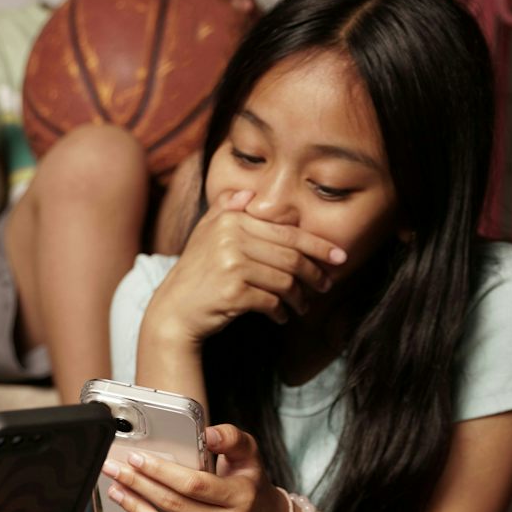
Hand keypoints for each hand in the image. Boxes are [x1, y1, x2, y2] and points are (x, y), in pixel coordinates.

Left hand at [100, 423, 291, 511]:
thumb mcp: (250, 457)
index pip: (193, 484)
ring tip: (117, 491)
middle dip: (138, 485)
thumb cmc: (251, 488)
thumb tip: (208, 433)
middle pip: (174, 506)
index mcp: (242, 497)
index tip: (136, 458)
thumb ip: (232, 438)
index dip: (161, 471)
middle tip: (115, 469)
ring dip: (135, 510)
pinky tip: (134, 510)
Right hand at [144, 189, 347, 345]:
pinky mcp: (233, 292)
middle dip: (315, 272)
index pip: (286, 231)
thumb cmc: (195, 274)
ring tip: (303, 305)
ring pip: (285, 280)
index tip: (339, 256)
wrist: (172, 311)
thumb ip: (225, 209)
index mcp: (230, 219)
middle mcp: (231, 237)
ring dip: (299, 297)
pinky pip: (271, 301)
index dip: (318, 245)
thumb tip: (248, 194)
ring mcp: (231, 264)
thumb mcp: (205, 234)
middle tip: (327, 284)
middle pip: (290, 256)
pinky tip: (282, 317)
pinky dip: (281, 312)